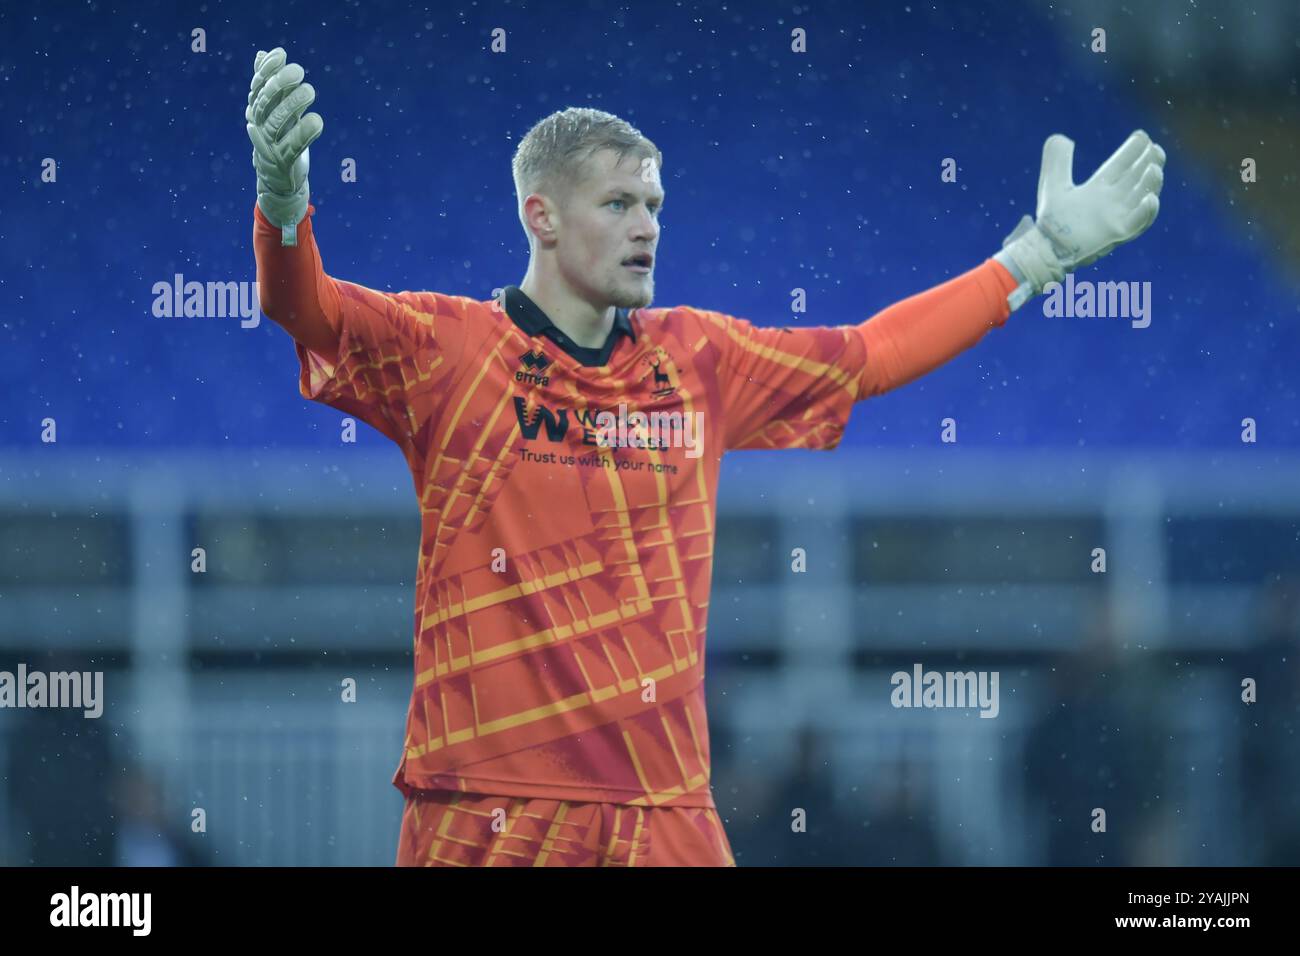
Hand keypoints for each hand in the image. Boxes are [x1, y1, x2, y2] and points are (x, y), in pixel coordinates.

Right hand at [245, 47, 323, 240]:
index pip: (257, 87)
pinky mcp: (283, 161)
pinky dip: (304, 134)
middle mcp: (259, 126)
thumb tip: (263, 54)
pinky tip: (317, 121)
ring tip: (310, 90)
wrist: (278, 177)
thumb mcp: (276, 109)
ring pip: (276, 123)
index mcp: (257, 111)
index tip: (281, 55)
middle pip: (265, 103)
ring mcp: (268, 145)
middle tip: (299, 71)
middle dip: (280, 85)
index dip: (267, 70)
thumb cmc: (279, 137)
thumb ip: (272, 83)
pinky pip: (292, 146)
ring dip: (292, 105)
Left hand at [1034, 129, 1164, 270]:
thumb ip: (1057, 161)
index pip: (1121, 166)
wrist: (1045, 248)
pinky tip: (1150, 198)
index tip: (1142, 135)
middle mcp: (1111, 202)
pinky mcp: (1116, 234)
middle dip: (1148, 163)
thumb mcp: (1053, 185)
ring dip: (1151, 183)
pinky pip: (1137, 224)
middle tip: (1155, 148)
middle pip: (1136, 179)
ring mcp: (1116, 218)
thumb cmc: (1051, 221)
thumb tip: (1060, 137)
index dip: (1132, 151)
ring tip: (1154, 168)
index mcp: (1099, 189)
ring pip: (1142, 198)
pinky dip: (1146, 212)